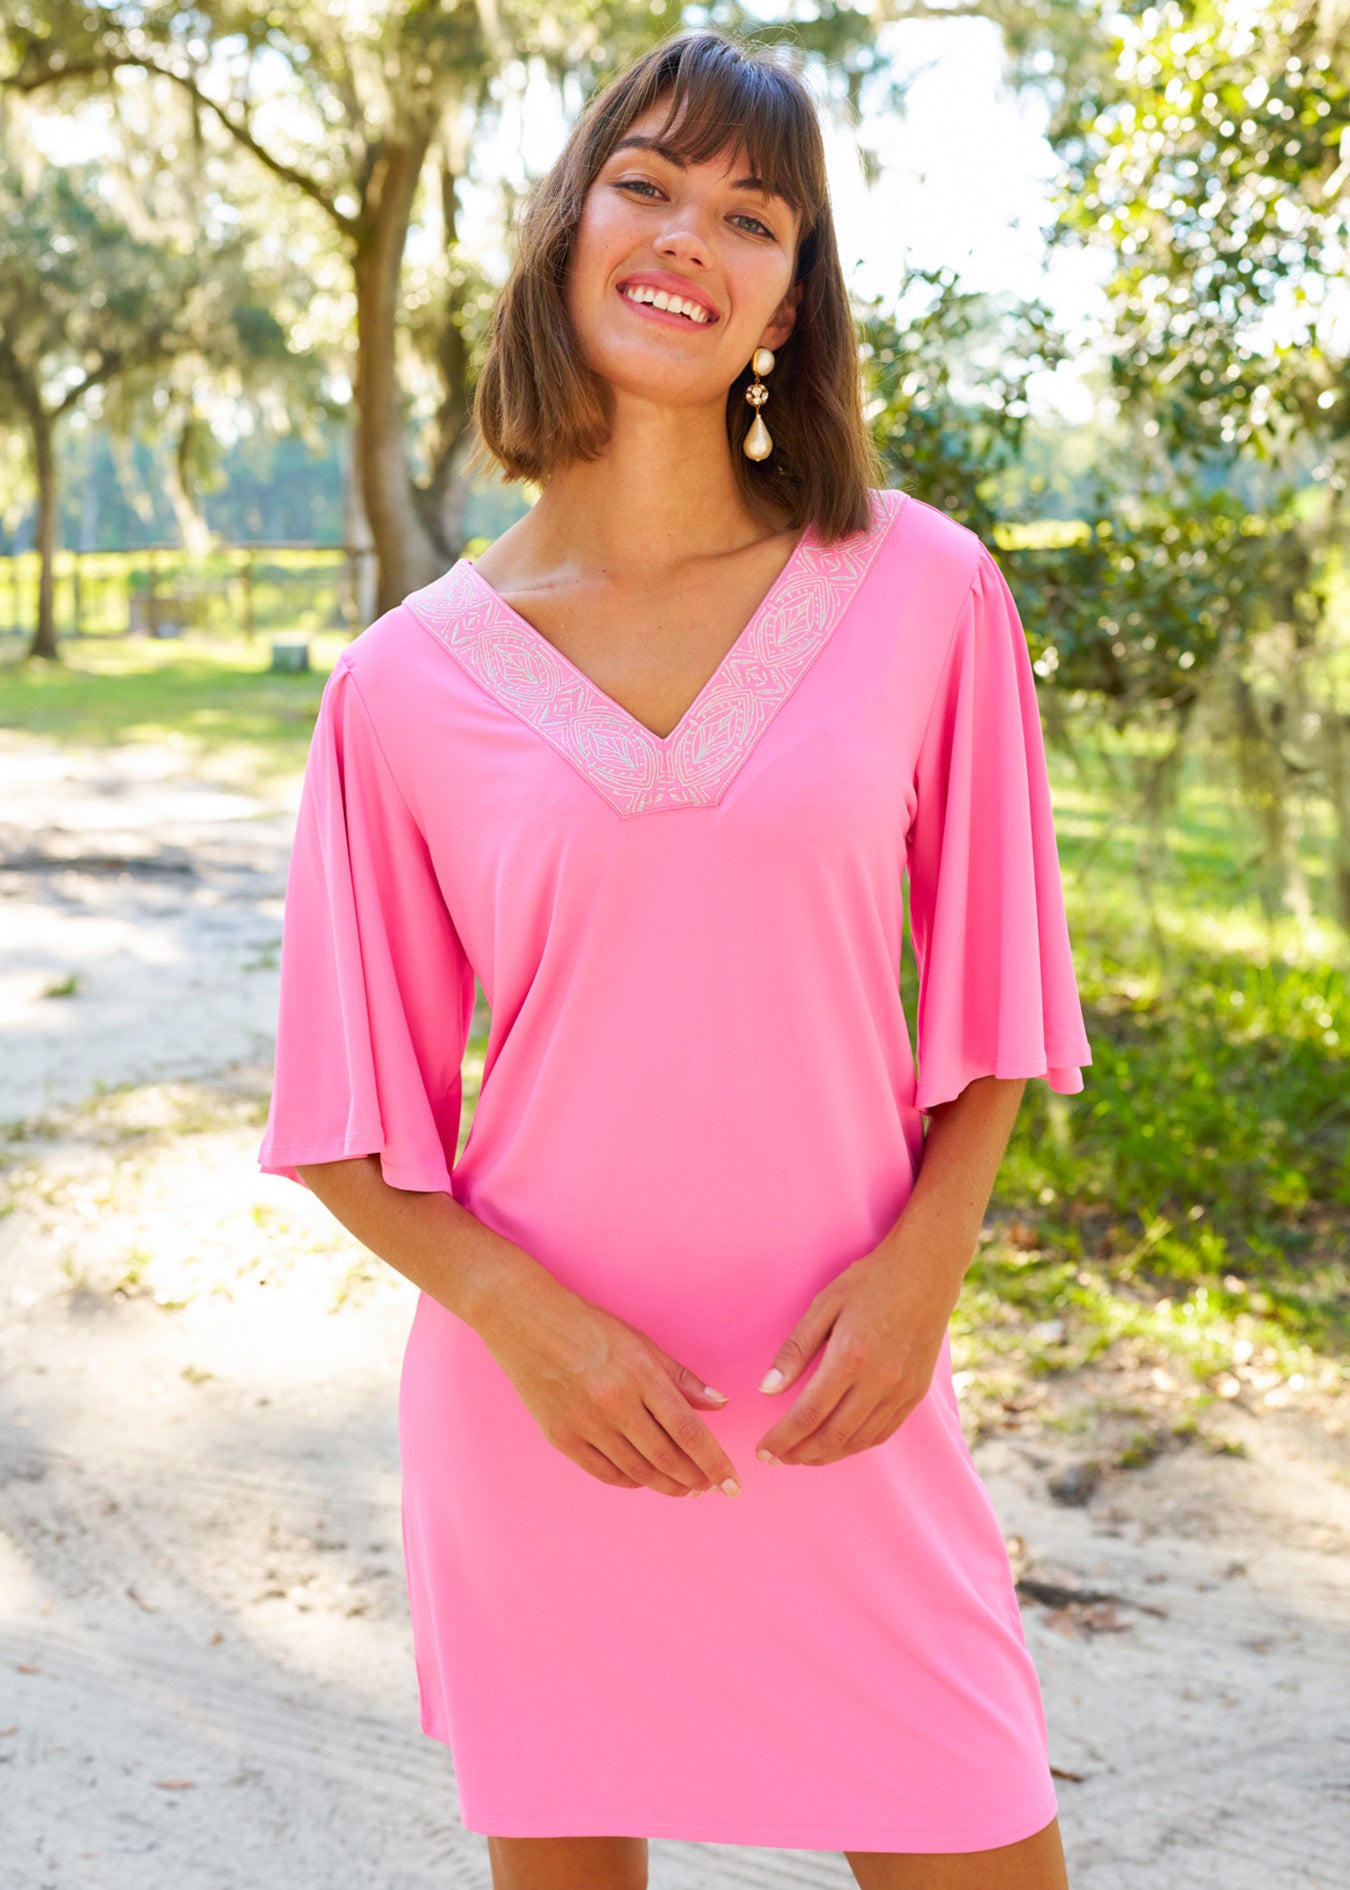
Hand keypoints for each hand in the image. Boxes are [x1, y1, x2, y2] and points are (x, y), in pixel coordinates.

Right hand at [482, 1279, 742, 1497]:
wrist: (525, 1321)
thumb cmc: (588, 1326)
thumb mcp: (640, 1342)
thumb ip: (680, 1376)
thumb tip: (719, 1405)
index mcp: (640, 1375)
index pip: (688, 1431)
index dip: (714, 1462)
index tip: (731, 1483)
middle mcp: (615, 1403)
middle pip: (666, 1457)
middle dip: (695, 1480)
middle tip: (712, 1489)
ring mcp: (586, 1423)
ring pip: (637, 1471)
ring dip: (667, 1485)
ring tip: (686, 1489)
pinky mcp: (561, 1437)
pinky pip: (604, 1472)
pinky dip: (630, 1482)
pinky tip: (645, 1480)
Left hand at [754, 1249, 958, 1467]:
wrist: (927, 1271)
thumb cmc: (870, 1281)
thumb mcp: (824, 1304)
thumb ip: (795, 1350)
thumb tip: (767, 1389)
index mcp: (850, 1358)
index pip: (808, 1414)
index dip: (782, 1438)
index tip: (761, 1450)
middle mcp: (878, 1381)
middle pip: (832, 1436)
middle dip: (799, 1454)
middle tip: (775, 1458)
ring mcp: (901, 1391)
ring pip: (858, 1441)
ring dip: (826, 1455)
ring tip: (801, 1456)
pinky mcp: (916, 1393)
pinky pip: (883, 1433)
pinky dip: (856, 1445)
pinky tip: (838, 1445)